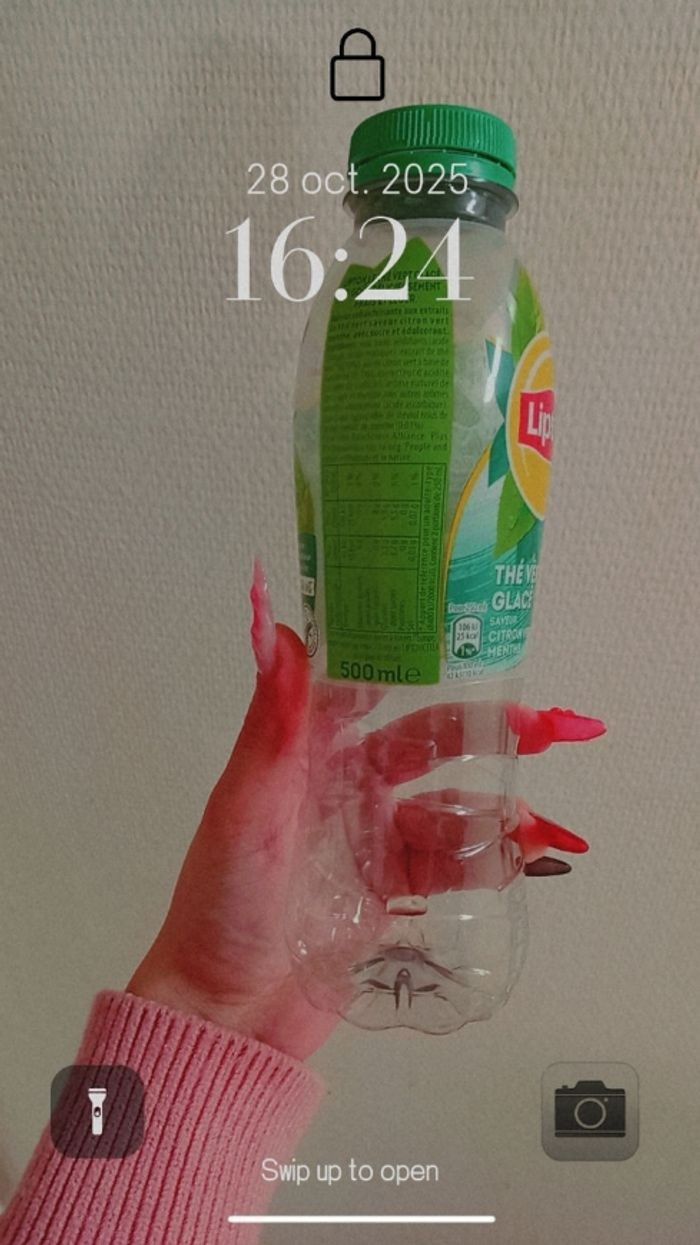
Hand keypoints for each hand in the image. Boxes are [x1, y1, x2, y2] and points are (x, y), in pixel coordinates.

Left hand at [129, 564, 604, 1058]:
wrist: (225, 1011)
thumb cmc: (222, 903)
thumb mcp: (244, 809)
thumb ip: (271, 724)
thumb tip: (273, 629)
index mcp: (305, 754)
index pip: (366, 690)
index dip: (415, 666)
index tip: (467, 645)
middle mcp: (343, 788)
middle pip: (423, 746)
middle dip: (479, 736)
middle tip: (536, 731)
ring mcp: (370, 840)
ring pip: (446, 807)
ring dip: (491, 808)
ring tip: (530, 820)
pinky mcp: (389, 889)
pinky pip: (450, 864)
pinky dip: (488, 859)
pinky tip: (521, 858)